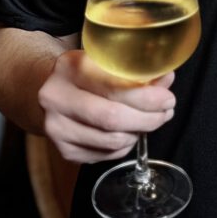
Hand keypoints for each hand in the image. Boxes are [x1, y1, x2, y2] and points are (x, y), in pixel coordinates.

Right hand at [38, 49, 176, 163]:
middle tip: (165, 113)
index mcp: (70, 67)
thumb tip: (166, 79)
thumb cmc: (86, 75)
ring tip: (149, 121)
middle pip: (112, 117)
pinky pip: (106, 154)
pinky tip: (129, 133)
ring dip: (138, 133)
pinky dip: (125, 145)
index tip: (167, 98)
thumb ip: (136, 71)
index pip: (113, 86)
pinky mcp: (64, 150)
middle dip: (147, 118)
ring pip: (111, 140)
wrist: (49, 93)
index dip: (146, 96)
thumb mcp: (105, 63)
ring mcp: (56, 127)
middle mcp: (56, 98)